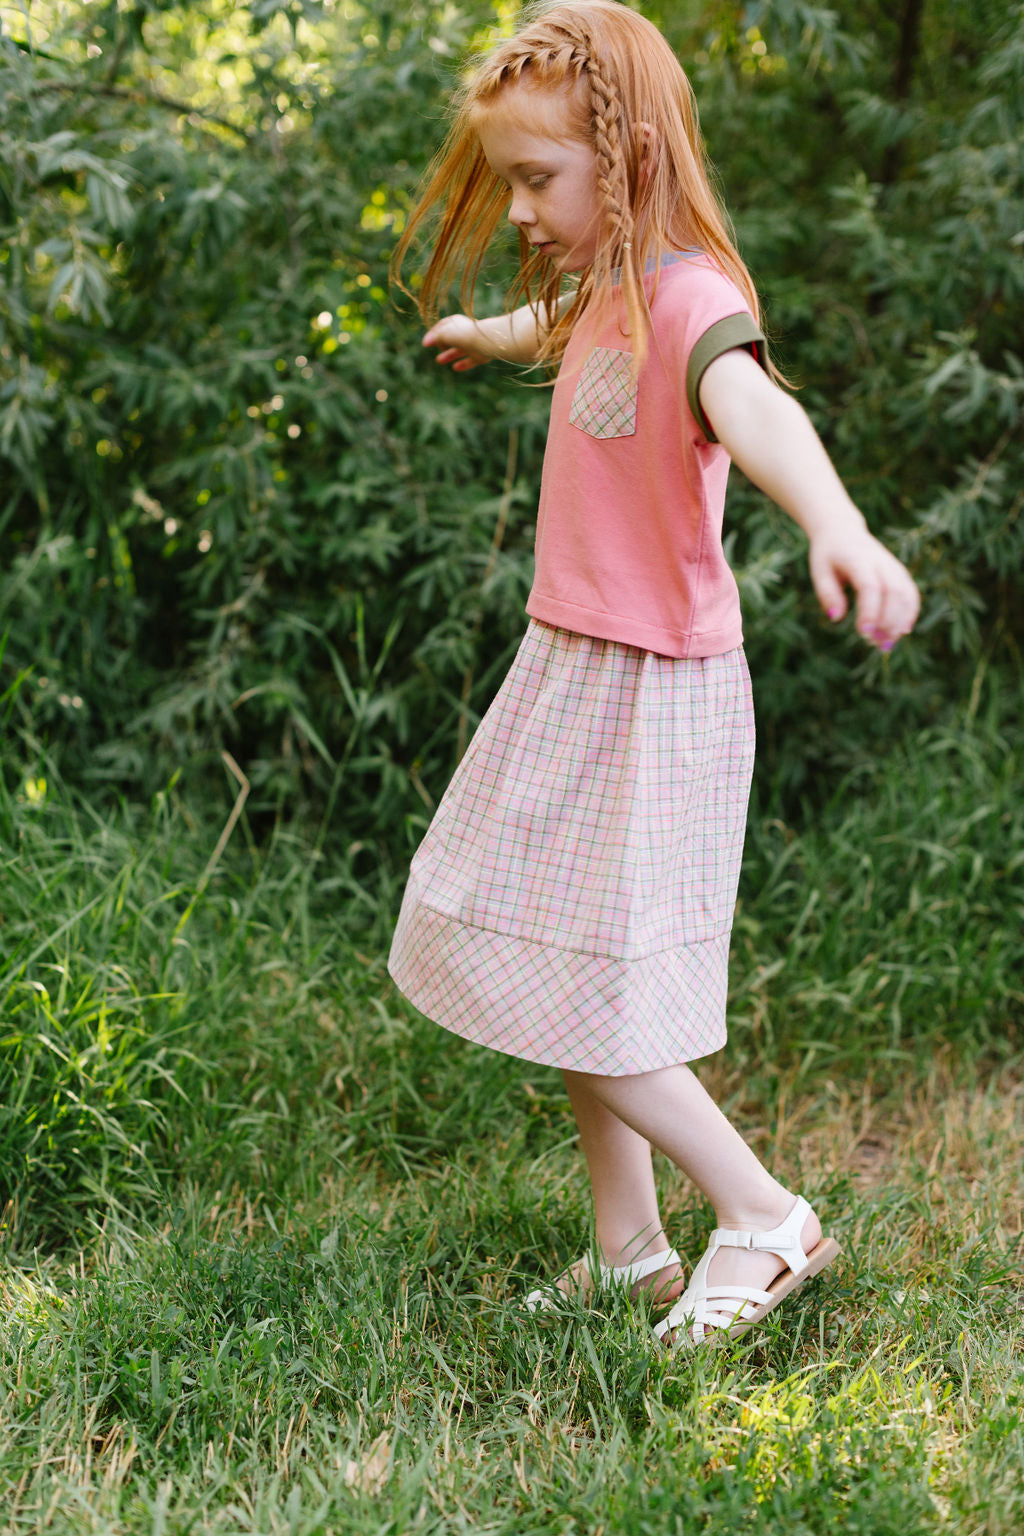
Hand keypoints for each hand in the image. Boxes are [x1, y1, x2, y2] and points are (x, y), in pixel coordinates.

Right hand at [423, 314, 491, 370]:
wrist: (485, 341)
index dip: (433, 334)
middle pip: (451, 338)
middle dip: (441, 344)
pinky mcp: (481, 355)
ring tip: (439, 361)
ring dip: (448, 355)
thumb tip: (427, 341)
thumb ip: (435, 337)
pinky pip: (470, 360)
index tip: (426, 343)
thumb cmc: (463, 335)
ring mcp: (473, 343)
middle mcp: (465, 332)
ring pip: (459, 350)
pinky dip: (463, 364)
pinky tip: (455, 368)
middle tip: (434, 349)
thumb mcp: (444, 334)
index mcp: (457, 323)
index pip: (442, 326)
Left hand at [808, 526, 919, 649]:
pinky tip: (902, 631)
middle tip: (876, 644)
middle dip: (888, 621)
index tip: (864, 633)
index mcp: (857, 559)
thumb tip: (836, 617)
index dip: (870, 611)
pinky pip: (911, 593)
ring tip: (887, 644)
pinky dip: (910, 613)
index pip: (870, 587)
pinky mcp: (899, 572)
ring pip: (906, 594)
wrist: (842, 530)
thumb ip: (827, 593)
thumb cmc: (828, 554)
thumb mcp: (819, 571)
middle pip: (894, 592)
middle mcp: (880, 562)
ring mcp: (893, 566)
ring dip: (900, 621)